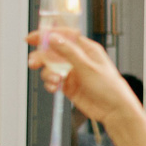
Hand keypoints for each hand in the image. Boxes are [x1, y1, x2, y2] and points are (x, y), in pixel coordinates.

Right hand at [25, 28, 140, 126]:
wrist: (114, 111)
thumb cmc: (110, 87)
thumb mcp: (88, 67)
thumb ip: (69, 52)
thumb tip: (53, 38)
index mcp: (86, 49)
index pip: (63, 36)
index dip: (46, 35)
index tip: (31, 38)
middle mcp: (78, 59)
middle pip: (53, 52)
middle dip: (42, 57)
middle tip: (34, 63)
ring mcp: (73, 72)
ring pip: (51, 67)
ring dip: (48, 73)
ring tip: (55, 80)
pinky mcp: (69, 86)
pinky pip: (53, 81)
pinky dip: (50, 83)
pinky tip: (54, 87)